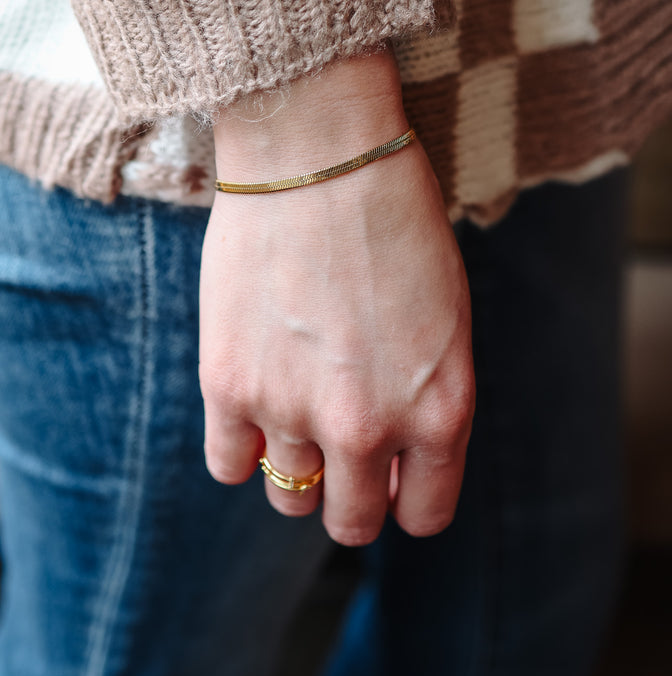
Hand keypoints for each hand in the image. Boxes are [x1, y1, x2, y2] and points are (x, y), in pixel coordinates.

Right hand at [199, 52, 473, 544]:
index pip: (425, 514)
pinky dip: (242, 447)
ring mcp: (294, 412)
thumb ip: (427, 400)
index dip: (407, 496)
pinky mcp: (228, 386)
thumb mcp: (447, 319)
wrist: (319, 154)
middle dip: (352, 494)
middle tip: (341, 446)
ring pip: (290, 499)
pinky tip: (254, 401)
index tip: (393, 471)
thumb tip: (393, 460)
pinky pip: (229, 466)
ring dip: (297, 466)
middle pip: (351, 522)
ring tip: (296, 407)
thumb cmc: (395, 220)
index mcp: (442, 410)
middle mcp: (369, 427)